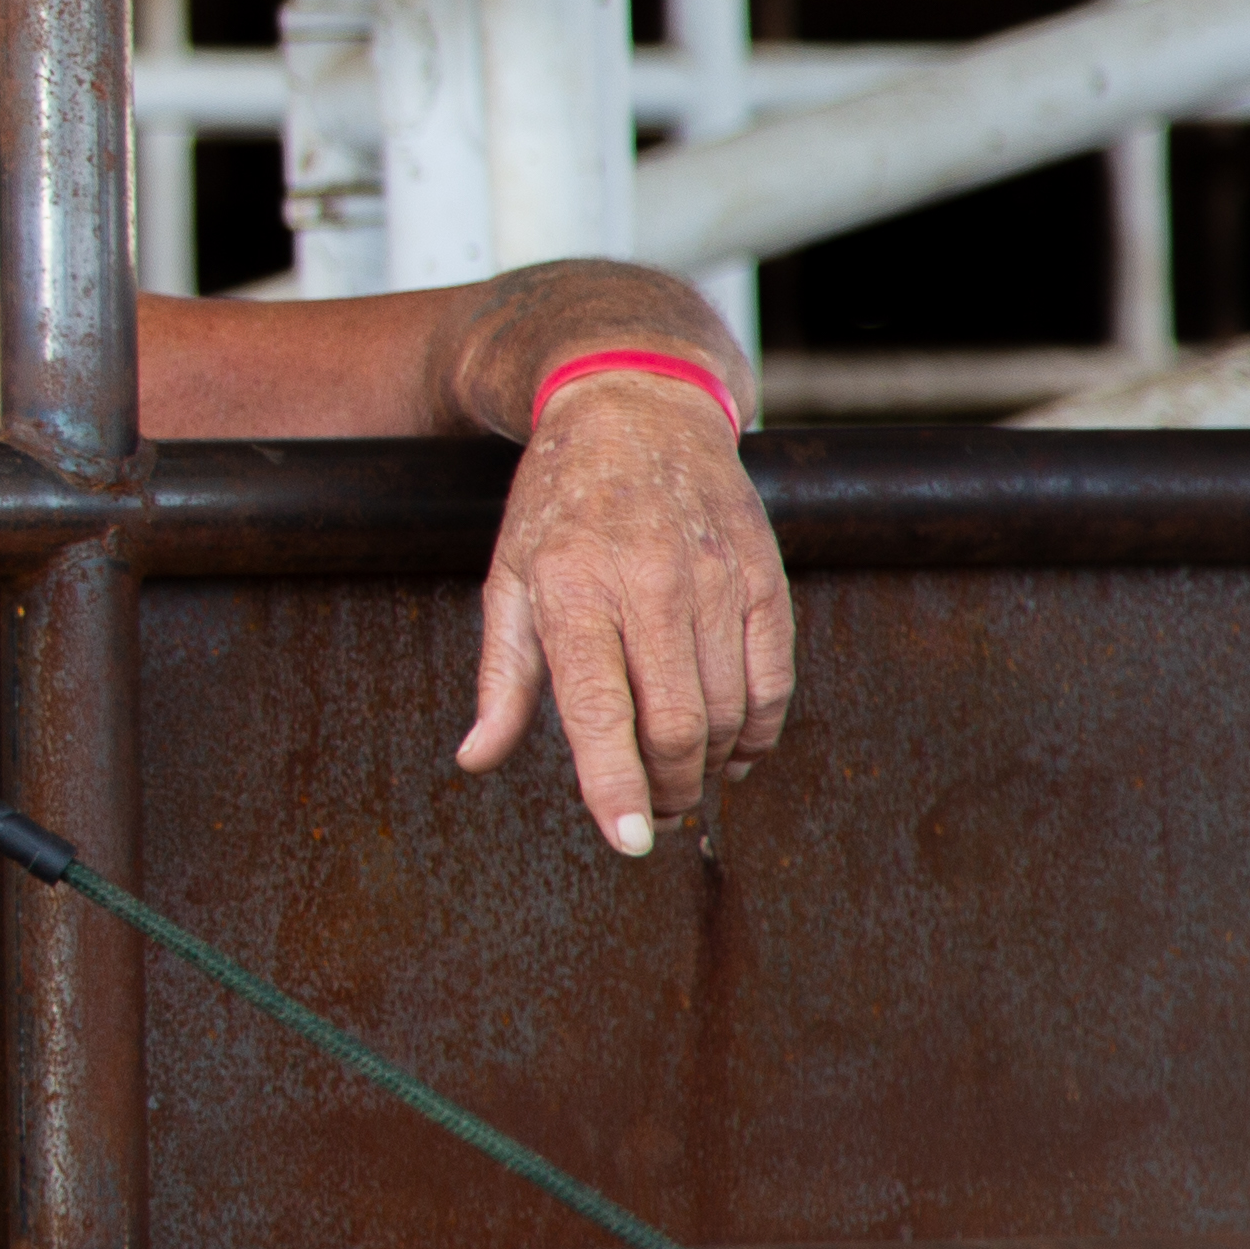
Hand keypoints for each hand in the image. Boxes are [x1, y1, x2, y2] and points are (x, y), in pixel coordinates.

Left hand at [457, 370, 794, 855]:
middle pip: (675, 725)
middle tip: (654, 815)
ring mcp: (714, 580)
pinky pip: (772, 681)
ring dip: (709, 765)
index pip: (601, 711)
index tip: (628, 841)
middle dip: (669, 790)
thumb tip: (477, 758)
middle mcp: (648, 585)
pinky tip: (732, 743)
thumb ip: (501, 678)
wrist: (635, 408)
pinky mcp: (763, 578)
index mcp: (572, 590)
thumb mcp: (506, 580)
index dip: (616, 786)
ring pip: (726, 711)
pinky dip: (756, 729)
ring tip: (683, 779)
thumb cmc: (557, 505)